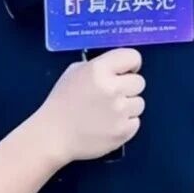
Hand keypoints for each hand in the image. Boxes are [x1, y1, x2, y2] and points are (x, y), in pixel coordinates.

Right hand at [33, 48, 145, 162]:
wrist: (53, 135)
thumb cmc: (62, 102)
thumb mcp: (74, 72)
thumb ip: (99, 66)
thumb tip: (120, 68)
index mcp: (99, 70)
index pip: (133, 56)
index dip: (130, 64)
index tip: (124, 72)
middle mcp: (112, 89)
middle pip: (139, 82)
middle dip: (127, 87)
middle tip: (111, 95)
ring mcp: (120, 112)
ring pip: (139, 103)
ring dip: (127, 107)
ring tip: (107, 112)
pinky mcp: (123, 131)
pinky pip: (135, 122)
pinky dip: (125, 124)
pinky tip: (108, 125)